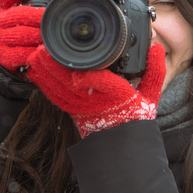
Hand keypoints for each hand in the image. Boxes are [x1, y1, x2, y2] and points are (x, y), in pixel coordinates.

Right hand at [0, 0, 50, 74]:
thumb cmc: (13, 32)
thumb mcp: (18, 14)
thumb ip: (33, 4)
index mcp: (4, 5)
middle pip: (21, 13)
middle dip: (40, 16)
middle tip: (55, 18)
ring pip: (23, 34)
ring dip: (41, 35)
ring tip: (52, 36)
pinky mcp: (2, 55)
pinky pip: (22, 53)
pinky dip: (35, 53)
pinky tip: (42, 51)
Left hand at [26, 44, 165, 136]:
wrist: (121, 144)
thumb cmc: (135, 116)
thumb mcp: (151, 95)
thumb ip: (155, 71)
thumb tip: (157, 48)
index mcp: (118, 97)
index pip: (106, 86)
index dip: (91, 79)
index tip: (79, 72)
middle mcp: (97, 103)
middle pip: (73, 85)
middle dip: (57, 67)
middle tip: (45, 49)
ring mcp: (82, 108)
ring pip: (60, 90)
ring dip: (47, 73)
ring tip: (36, 55)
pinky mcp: (71, 111)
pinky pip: (54, 97)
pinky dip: (43, 83)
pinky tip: (35, 70)